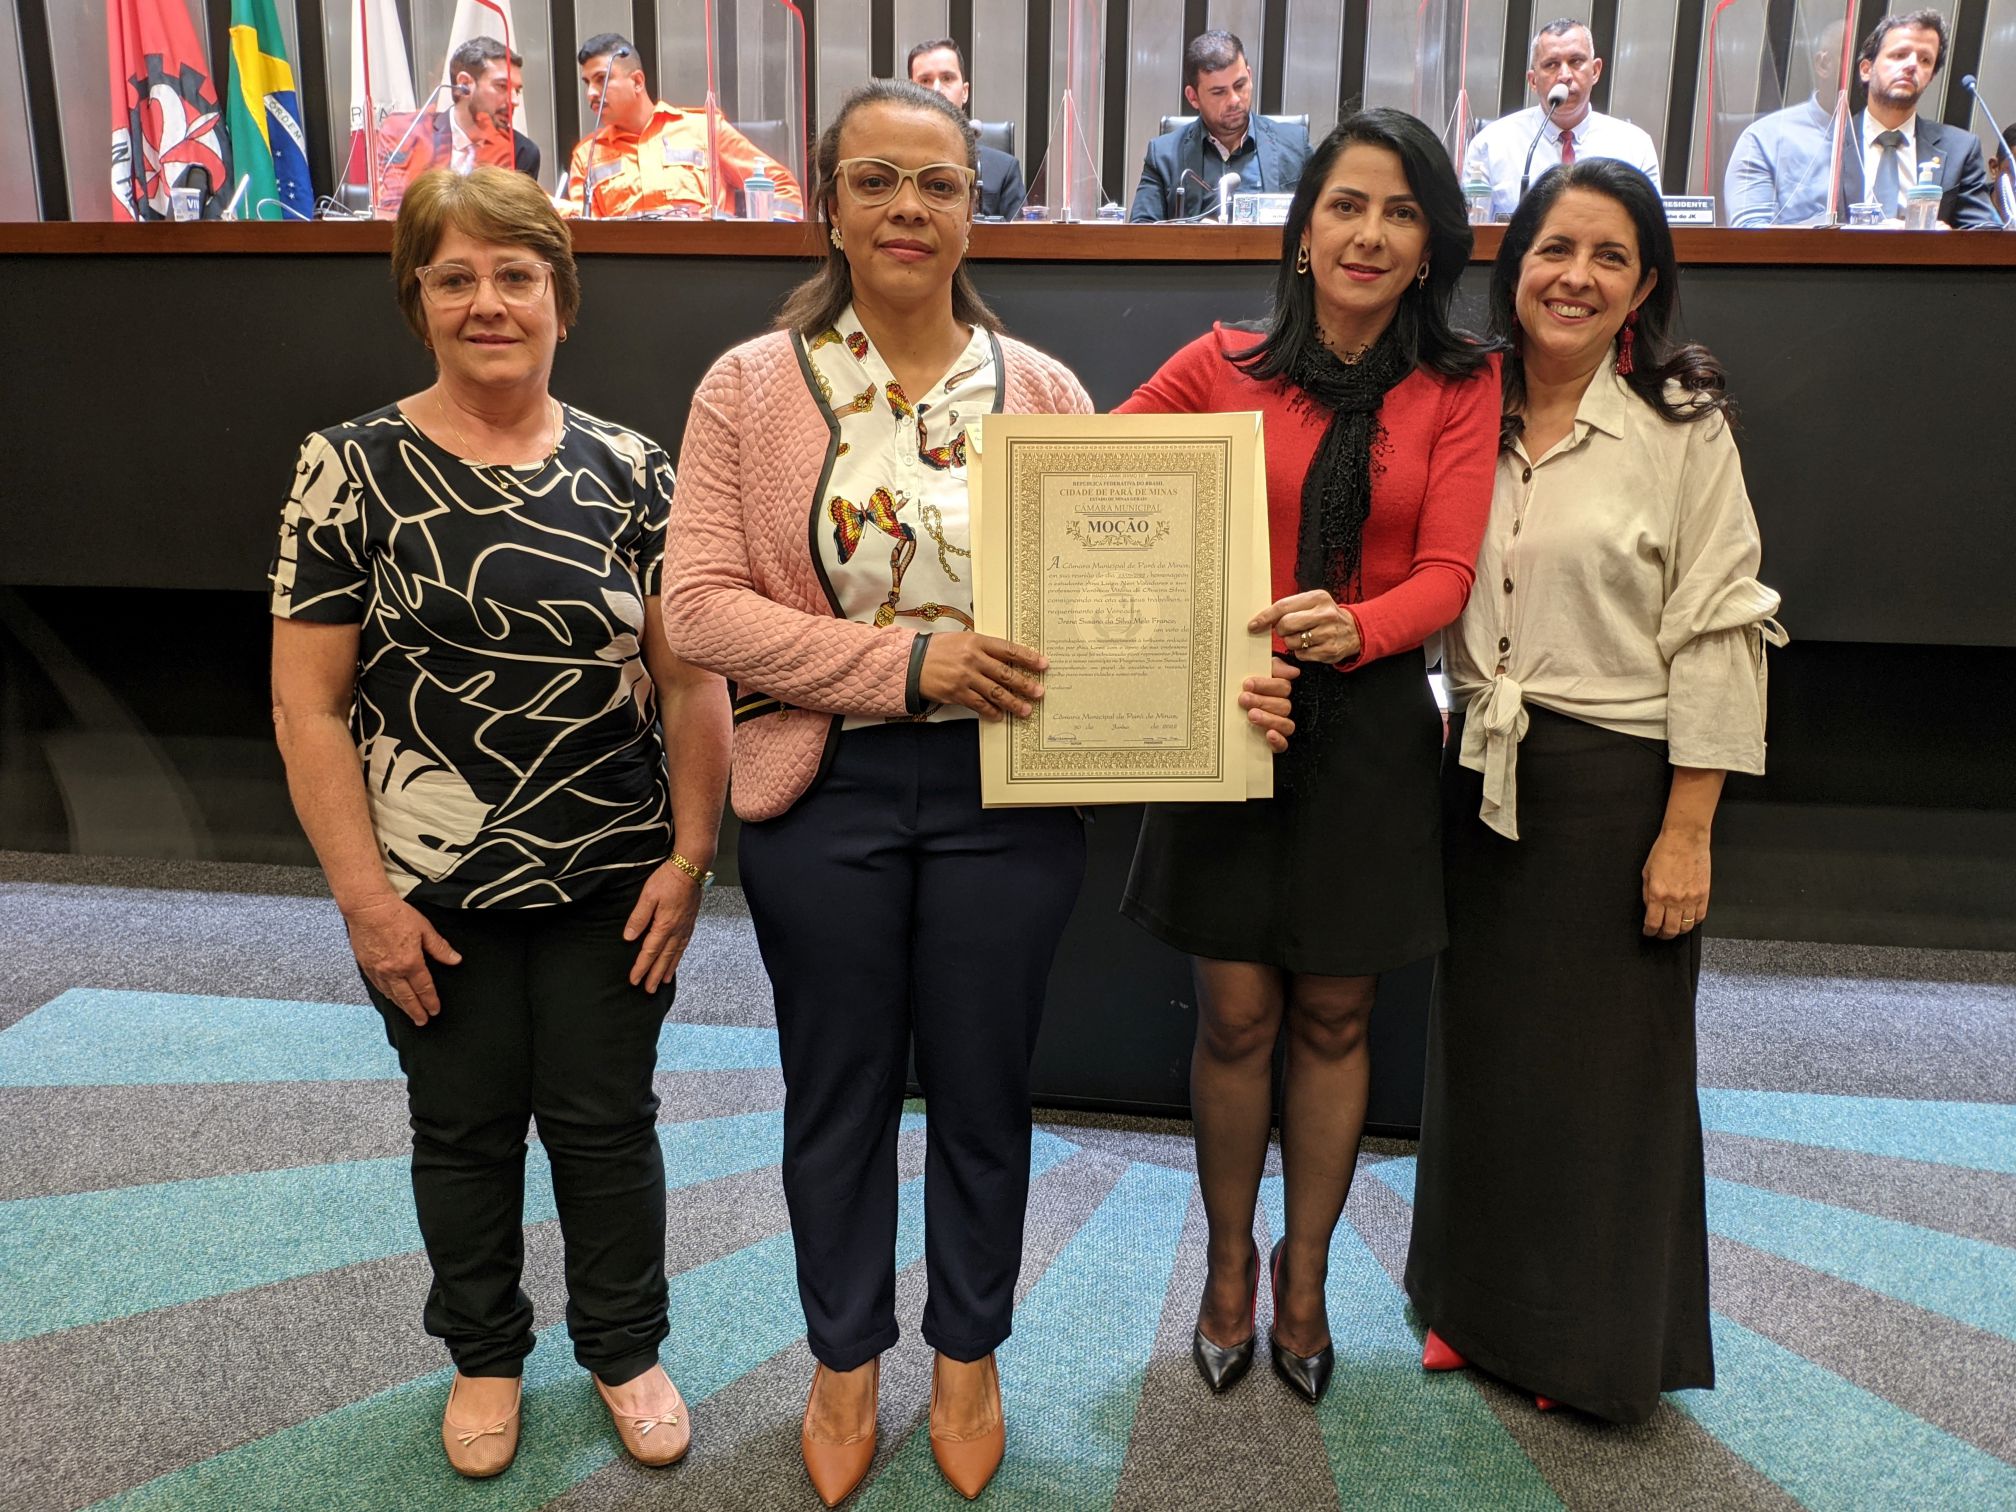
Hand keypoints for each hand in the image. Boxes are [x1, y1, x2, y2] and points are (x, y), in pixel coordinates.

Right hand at [343, 895, 461, 1025]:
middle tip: (422, 1021)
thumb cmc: (396, 915)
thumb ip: (440, 948)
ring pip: (391, 994)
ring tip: (409, 1014)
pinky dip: (387, 995)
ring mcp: (377, 970)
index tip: (435, 1010)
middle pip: (407, 997)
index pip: (424, 988)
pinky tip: (391, 997)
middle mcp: (392, 971)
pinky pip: (378, 986)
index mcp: (410, 963)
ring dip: (401, 1006)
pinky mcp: (366, 966)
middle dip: (416, 1011)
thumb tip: (455, 960)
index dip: (430, 1000)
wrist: (367, 908)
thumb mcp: (424, 929)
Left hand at [624, 860, 704, 991]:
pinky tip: (677, 958)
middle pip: (664, 958)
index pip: (650, 952)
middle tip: (649, 990)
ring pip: (676, 953)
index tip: (634, 980)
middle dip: (655, 975)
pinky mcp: (690, 921)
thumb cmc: (668, 879)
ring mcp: (685, 926)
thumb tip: (629, 938)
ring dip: (669, 968)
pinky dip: (679, 956)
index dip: (641, 967)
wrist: (691, 868)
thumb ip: (638, 918)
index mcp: (664, 925)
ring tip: (663, 981)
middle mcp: (677, 930)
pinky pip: (684, 944)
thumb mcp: (647, 896)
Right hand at [917, 633, 1046, 719]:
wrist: (912, 662)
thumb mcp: (962, 639)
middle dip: (1025, 684)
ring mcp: (965, 677)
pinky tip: (1000, 715)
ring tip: (1026, 710)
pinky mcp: (957, 693)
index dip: (1028, 657)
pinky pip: (979, 705)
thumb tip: (1008, 657)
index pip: (1008, 649)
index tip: (1043, 664)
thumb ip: (983, 647)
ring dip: (1013, 703)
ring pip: (996, 692)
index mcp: (976, 641)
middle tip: (1039, 692)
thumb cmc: (938, 649)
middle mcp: (973, 659)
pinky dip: (991, 711)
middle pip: (1006, 673)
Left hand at [1240, 656, 1299, 751]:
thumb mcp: (1257, 672)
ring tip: (1252, 715)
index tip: (1247, 684)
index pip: (1283, 687)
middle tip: (1244, 699)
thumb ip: (1275, 667)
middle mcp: (1282, 709)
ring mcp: (1279, 727)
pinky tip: (1269, 735)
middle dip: (1262, 702)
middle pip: (1283, 706)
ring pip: (1286, 724)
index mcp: (1279, 691)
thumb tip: (1294, 672)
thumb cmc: (1245, 690)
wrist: (1225, 714)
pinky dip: (1278, 740)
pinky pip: (1283, 744)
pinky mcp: (1274, 744)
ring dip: (1269, 719)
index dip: (1266, 685)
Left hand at [1250, 590, 1361, 664]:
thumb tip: (1261, 619)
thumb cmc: (1325, 615)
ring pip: (1292, 642)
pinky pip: (1302, 655)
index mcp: (1317, 598)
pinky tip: (1312, 646)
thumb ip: (1290, 607)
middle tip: (1287, 630)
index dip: (1265, 617)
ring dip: (1292, 642)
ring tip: (1304, 637)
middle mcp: (1324, 614)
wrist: (1354, 630)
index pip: (1283, 606)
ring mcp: (1328, 633)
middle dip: (1281, 631)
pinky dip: (1302, 652)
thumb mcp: (1312, 603)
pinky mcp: (1330, 651)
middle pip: (1285, 625)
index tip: (1253, 625)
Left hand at [1642, 827, 1709, 938]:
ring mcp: (1691, 898)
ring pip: (1686, 926)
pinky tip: (1688, 920)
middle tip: (1660, 934)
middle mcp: (1674, 900)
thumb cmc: (1664, 851)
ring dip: (1678, 931)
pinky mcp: (1704, 894)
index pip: (1653, 923)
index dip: (1649, 932)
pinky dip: (1693, 922)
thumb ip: (1647, 893)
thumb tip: (1649, 909)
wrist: (1685, 838)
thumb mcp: (1647, 873)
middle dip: (1663, 935)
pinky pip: (1700, 916)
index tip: (1648, 932)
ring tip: (1674, 928)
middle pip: (1670, 930)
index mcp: (1657, 894)